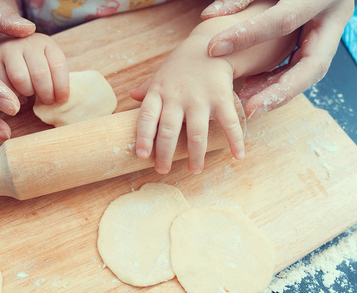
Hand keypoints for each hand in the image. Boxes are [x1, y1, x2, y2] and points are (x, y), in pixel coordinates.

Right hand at [0, 33, 68, 104]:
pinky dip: (11, 93)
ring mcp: (8, 48)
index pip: (58, 66)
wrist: (11, 51)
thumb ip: (57, 80)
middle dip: (46, 94)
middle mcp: (27, 42)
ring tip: (30, 94)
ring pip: (20, 79)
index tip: (61, 100)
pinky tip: (16, 92)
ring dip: (28, 92)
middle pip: (40, 74)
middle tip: (47, 101)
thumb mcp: (51, 66)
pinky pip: (3, 83)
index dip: (62, 88)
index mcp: (47, 43)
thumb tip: (61, 101)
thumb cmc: (37, 65)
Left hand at [131, 35, 244, 174]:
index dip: (143, 138)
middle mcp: (177, 97)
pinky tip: (238, 156)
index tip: (142, 155)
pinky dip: (235, 140)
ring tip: (194, 170)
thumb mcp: (161, 74)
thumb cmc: (181, 65)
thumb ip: (147, 87)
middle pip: (168, 131)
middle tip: (162, 170)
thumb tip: (131, 96)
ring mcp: (200, 98)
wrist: (210, 45)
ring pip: (196, 133)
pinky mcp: (222, 98)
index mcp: (159, 92)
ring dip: (195, 156)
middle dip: (164, 154)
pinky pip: (229, 123)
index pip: (146, 118)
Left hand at [201, 0, 353, 117]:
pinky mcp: (319, 46)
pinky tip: (252, 88)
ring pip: (307, 75)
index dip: (249, 35)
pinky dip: (276, 82)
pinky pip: (299, 71)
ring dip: (275, 92)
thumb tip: (209, 14)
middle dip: (279, 91)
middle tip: (250, 108)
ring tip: (245, 102)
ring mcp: (328, 36)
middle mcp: (332, 20)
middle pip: (312, 65)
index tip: (215, 48)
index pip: (284, 20)